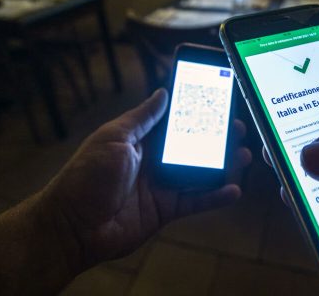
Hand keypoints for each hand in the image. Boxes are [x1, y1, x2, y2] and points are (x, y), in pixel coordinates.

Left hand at [39, 89, 251, 268]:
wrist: (73, 226)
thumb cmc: (87, 176)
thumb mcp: (114, 138)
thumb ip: (142, 117)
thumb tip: (162, 92)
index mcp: (140, 139)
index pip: (173, 120)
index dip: (194, 111)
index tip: (217, 100)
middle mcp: (154, 160)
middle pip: (192, 145)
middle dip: (216, 136)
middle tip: (239, 127)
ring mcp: (162, 185)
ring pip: (199, 171)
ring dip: (222, 164)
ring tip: (245, 154)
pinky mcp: (166, 209)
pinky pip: (196, 200)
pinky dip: (215, 196)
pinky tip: (234, 190)